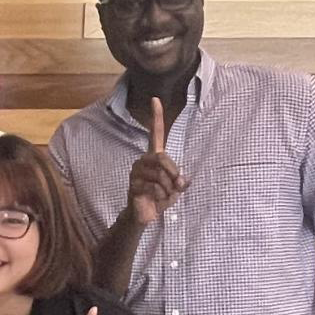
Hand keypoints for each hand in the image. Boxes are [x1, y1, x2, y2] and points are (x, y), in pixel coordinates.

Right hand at [126, 97, 188, 224]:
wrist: (144, 215)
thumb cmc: (159, 198)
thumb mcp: (176, 189)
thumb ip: (181, 181)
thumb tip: (181, 179)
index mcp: (154, 156)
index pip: (155, 133)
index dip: (156, 117)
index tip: (155, 99)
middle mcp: (143, 160)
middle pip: (162, 158)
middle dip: (173, 173)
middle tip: (176, 185)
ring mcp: (136, 172)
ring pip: (160, 175)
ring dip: (167, 188)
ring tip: (163, 195)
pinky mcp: (133, 185)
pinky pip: (154, 187)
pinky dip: (160, 195)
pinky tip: (155, 199)